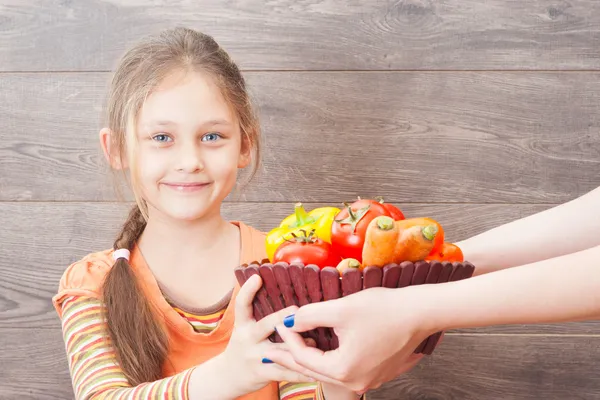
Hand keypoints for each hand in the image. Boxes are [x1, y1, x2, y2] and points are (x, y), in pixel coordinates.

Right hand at [219, 274, 322, 396]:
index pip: (241, 305)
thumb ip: (259, 315)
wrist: (227, 378)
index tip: (257, 277)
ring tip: (315, 343)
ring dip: (298, 346)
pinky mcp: (262, 374)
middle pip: (264, 325)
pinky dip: (300, 371)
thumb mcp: (244, 329)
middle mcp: (247, 339)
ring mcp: (254, 357)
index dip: (248, 290)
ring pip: (279, 350)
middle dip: (281, 318)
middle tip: (297, 309)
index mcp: (242, 325)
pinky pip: (285, 372)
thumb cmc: (244, 347)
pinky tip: (314, 369)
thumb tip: (283, 294)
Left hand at [265, 286, 435, 392]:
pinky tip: (324, 349)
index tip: (278, 323)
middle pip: (315, 369)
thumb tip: (290, 320)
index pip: (304, 356)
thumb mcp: (340, 308)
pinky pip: (347, 369)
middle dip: (292, 357)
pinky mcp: (378, 372)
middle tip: (272, 350)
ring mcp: (369, 379)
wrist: (421, 312)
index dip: (288, 338)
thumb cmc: (384, 309)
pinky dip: (331, 359)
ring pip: (331, 370)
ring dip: (312, 358)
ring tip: (295, 348)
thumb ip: (310, 315)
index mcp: (343, 369)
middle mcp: (356, 382)